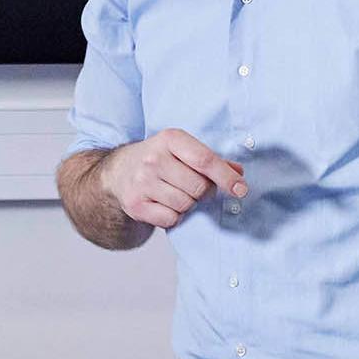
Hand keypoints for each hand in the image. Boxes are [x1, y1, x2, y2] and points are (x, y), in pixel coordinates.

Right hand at [100, 130, 244, 229]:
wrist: (118, 171)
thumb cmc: (158, 159)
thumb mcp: (182, 150)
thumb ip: (211, 160)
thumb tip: (239, 173)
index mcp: (170, 139)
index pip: (205, 160)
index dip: (226, 177)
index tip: (241, 190)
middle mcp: (153, 159)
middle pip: (198, 187)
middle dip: (204, 193)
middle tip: (194, 189)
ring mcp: (142, 182)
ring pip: (185, 205)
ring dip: (187, 204)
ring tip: (175, 194)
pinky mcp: (135, 204)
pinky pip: (171, 219)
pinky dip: (173, 216)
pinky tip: (164, 205)